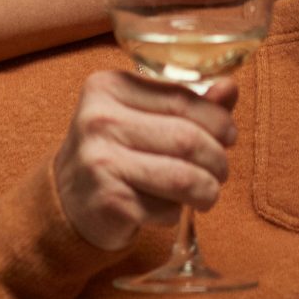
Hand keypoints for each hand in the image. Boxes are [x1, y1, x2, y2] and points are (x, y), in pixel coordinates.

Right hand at [53, 71, 239, 250]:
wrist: (68, 201)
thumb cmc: (115, 151)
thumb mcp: (143, 116)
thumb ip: (187, 101)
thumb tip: (230, 87)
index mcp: (108, 87)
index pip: (181, 98)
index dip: (217, 119)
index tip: (229, 134)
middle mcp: (98, 120)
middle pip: (186, 138)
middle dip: (217, 158)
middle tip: (221, 169)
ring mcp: (99, 162)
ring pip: (182, 177)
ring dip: (207, 189)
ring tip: (208, 192)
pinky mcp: (107, 202)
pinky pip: (166, 209)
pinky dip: (177, 212)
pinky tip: (168, 208)